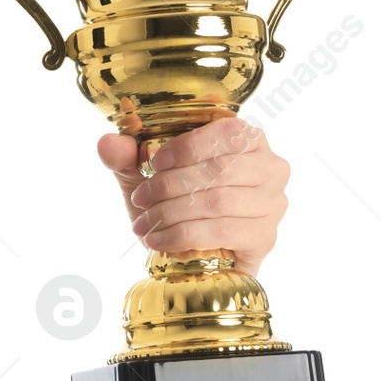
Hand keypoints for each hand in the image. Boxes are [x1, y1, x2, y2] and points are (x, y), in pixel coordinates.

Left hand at [97, 118, 288, 277]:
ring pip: (220, 201)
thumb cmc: (177, 200)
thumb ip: (128, 155)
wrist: (195, 248)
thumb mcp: (148, 174)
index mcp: (248, 139)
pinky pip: (224, 232)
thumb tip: (107, 143)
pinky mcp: (266, 237)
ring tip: (145, 222)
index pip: (228, 132)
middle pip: (220, 170)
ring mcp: (273, 204)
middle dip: (171, 185)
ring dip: (173, 212)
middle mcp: (271, 167)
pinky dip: (183, 236)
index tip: (154, 163)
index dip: (189, 146)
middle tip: (140, 199)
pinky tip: (158, 240)